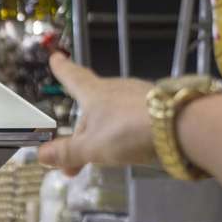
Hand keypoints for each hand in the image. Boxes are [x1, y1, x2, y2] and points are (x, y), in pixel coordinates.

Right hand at [38, 53, 155, 175]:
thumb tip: (40, 154)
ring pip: (111, 115)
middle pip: (91, 108)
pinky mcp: (159, 104)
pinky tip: (129, 146)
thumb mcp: (91, 147)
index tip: (56, 58)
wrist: (181, 127)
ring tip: (103, 158)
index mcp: (94, 93)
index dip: (62, 70)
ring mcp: (138, 94)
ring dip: (102, 136)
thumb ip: (67, 152)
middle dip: (80, 133)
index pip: (73, 78)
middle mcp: (115, 88)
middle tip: (73, 163)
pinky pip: (132, 118)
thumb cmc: (127, 132)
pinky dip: (124, 132)